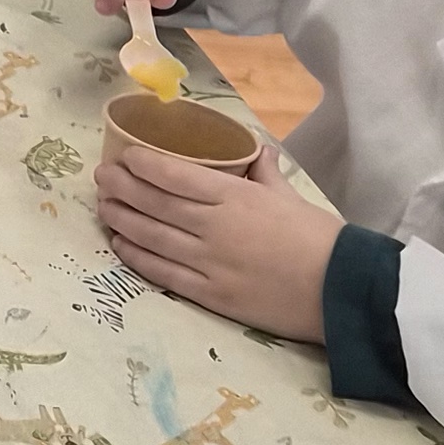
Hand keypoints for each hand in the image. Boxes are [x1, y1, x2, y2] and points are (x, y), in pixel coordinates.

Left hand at [95, 136, 339, 341]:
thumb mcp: (291, 197)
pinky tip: (120, 244)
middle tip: (101, 176)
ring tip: (103, 206)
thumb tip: (255, 149)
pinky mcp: (210, 295)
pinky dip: (136, 256)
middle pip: (155, 203)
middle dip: (122, 187)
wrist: (343, 290)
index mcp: (236, 197)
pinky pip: (163, 272)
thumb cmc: (322, 239)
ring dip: (122, 219)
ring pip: (152, 236)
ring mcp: (209, 263)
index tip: (124, 156)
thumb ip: (264, 173)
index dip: (144, 164)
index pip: (177, 176)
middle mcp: (215, 227)